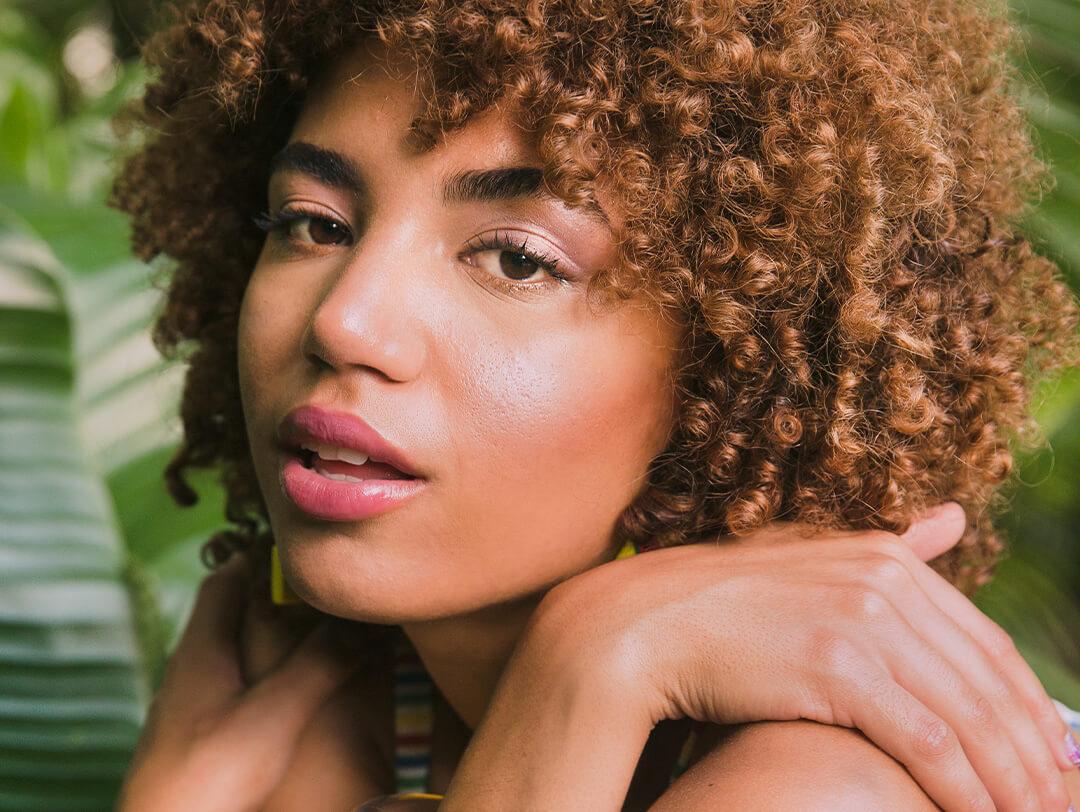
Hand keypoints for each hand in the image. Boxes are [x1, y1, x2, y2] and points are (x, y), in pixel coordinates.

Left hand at [116, 551, 361, 811]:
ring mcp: (188, 705)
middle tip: (324, 592)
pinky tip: (287, 693)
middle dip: (274, 595)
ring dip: (267, 637)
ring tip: (316, 636)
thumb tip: (363, 620)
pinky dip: (261, 673)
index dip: (261, 554)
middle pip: (228, 612)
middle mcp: (188, 668)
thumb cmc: (208, 775)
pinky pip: (230, 685)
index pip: (225, 577)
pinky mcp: (193, 737)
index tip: (305, 549)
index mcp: (199, 648)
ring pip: (230, 651)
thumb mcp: (275, 714)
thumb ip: (319, 664)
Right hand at [532, 503, 1075, 811]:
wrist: (639, 627)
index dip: (1028, 706)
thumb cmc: (720, 606)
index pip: (986, 643)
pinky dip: (962, 787)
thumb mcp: (809, 561)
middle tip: (1059, 803)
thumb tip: (952, 518)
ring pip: (967, 716)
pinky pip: (926, 741)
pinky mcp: (837, 667)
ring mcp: (861, 619)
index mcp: (882, 557)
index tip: (1052, 756)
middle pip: (988, 681)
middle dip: (1032, 752)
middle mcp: (882, 579)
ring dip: (1010, 781)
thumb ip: (886, 546)